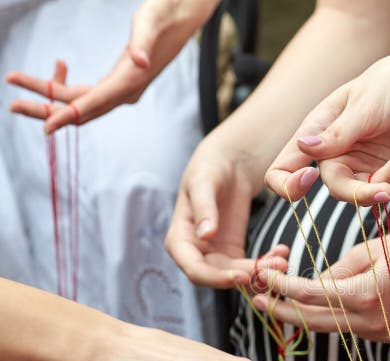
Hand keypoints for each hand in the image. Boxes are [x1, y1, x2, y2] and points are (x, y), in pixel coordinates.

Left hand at [5, 0, 217, 132]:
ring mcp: (123, 88)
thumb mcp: (151, 23)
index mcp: (130, 80)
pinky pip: (88, 91)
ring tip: (17, 81)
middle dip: (46, 108)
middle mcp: (126, 90)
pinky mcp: (120, 80)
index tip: (45, 127)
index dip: (68, 116)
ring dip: (49, 96)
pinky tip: (58, 65)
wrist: (183, 16)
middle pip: (81, 108)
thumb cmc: (165, 14)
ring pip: (80, 101)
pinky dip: (67, 83)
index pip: (93, 104)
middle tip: (12, 104)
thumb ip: (145, 44)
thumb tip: (140, 63)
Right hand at [165, 139, 282, 287]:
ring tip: (282, 261)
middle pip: (218, 277)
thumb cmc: (209, 169)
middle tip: (272, 270)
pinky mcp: (234, 252)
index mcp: (179, 240)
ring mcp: (215, 255)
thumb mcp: (204, 183)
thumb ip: (204, 208)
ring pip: (237, 275)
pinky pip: (249, 266)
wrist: (227, 164)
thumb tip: (204, 235)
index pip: (194, 269)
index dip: (216, 278)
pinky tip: (282, 252)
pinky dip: (266, 262)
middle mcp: (195, 253)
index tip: (242, 275)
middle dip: (246, 277)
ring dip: (260, 272)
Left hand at [253, 225, 389, 341]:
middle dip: (280, 308)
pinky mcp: (385, 336)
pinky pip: (347, 327)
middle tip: (254, 296)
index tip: (260, 273)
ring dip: (301, 312)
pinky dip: (328, 315)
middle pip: (312, 320)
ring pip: (328, 326)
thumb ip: (332, 274)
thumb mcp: (365, 251)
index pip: (310, 295)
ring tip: (275, 297)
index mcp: (365, 296)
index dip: (281, 285)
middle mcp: (371, 323)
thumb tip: (304, 289)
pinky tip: (312, 303)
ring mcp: (380, 334)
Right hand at [264, 44, 389, 204]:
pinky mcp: (386, 168)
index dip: (288, 184)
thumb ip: (336, 134)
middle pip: (339, 191)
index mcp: (317, 132)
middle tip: (388, 189)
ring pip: (370, 192)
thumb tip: (303, 148)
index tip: (310, 177)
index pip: (283, 167)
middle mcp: (336, 152)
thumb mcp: (363, 108)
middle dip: (365, 191)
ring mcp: (362, 163)